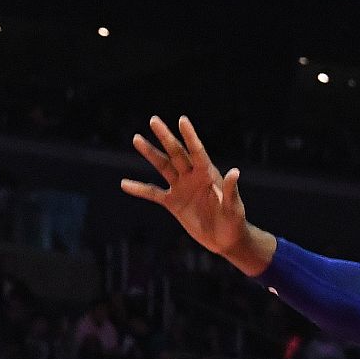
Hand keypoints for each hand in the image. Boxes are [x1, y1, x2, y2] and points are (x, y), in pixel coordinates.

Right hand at [121, 116, 266, 272]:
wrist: (225, 239)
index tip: (182, 120)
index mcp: (208, 174)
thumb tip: (235, 171)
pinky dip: (139, 189)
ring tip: (137, 138)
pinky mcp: (173, 202)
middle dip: (165, 137)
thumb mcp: (233, 207)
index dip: (190, 136)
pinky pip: (153, 193)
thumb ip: (231, 190)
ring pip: (163, 166)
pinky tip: (124, 184)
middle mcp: (193, 176)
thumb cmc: (234, 221)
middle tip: (154, 120)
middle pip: (177, 153)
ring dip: (150, 153)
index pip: (197, 151)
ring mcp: (182, 188)